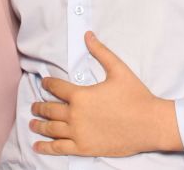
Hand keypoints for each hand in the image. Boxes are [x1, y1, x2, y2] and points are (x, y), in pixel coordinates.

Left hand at [30, 31, 183, 156]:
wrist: (150, 124)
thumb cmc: (135, 96)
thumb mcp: (118, 70)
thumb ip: (100, 52)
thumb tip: (88, 35)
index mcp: (80, 95)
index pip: (56, 87)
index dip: (48, 84)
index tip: (44, 83)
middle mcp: (75, 115)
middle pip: (49, 109)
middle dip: (39, 106)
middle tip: (34, 105)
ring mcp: (78, 133)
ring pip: (51, 129)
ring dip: (39, 125)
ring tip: (33, 123)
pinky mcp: (84, 148)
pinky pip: (59, 148)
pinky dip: (46, 147)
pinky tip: (38, 145)